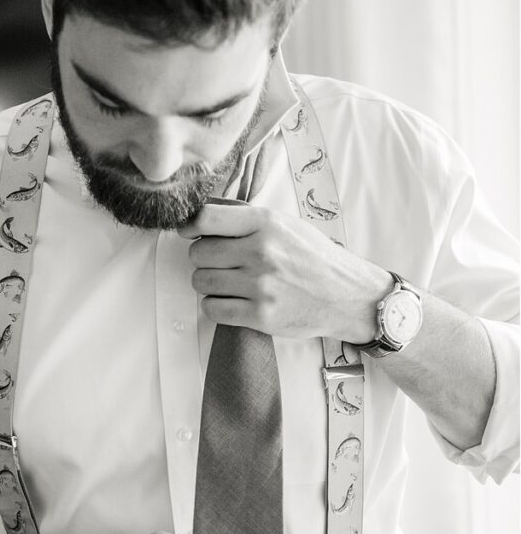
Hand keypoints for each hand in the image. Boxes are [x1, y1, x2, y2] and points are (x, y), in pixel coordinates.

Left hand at [179, 203, 391, 342]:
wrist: (346, 296)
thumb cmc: (313, 258)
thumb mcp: (285, 224)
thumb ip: (246, 220)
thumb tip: (202, 217)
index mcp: (265, 223)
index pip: (206, 218)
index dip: (189, 226)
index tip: (187, 232)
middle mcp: (261, 252)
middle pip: (198, 254)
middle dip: (203, 259)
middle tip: (220, 263)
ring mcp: (260, 286)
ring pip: (201, 282)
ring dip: (208, 284)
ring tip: (229, 283)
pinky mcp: (260, 315)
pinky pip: (212, 310)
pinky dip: (215, 306)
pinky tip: (232, 301)